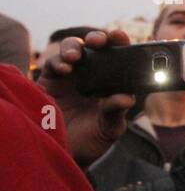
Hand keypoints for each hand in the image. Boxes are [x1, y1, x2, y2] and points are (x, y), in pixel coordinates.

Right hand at [37, 28, 134, 168]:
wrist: (66, 153)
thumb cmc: (92, 140)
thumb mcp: (110, 128)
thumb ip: (116, 112)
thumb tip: (127, 98)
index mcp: (111, 82)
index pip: (118, 56)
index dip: (120, 43)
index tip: (122, 37)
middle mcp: (91, 74)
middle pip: (94, 46)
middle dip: (98, 38)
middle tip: (100, 41)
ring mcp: (70, 76)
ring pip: (72, 48)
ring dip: (74, 47)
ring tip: (75, 57)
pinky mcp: (50, 81)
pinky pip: (53, 64)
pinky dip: (58, 62)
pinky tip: (64, 69)